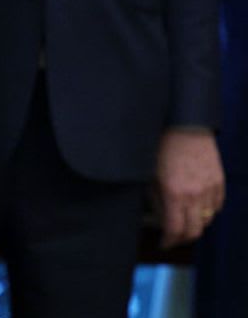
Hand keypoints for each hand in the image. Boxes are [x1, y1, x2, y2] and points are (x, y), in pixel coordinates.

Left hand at [156, 129, 224, 248]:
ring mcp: (210, 188)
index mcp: (173, 194)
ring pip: (207, 220)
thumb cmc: (161, 148)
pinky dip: (208, 211)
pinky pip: (217, 206)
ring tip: (184, 221)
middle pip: (194, 231)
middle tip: (174, 238)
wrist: (184, 126)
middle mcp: (194, 194)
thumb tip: (160, 220)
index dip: (169, 241)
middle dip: (183, 239)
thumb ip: (156, 201)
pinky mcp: (219, 181)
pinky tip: (197, 207)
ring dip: (195, 224)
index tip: (163, 243)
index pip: (175, 230)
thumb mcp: (149, 176)